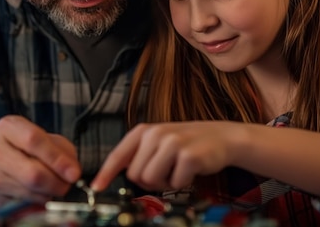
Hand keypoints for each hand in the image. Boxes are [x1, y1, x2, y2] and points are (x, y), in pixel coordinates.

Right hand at [0, 115, 80, 213]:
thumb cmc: (17, 149)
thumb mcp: (39, 138)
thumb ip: (60, 149)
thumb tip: (73, 170)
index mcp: (8, 127)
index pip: (34, 141)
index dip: (57, 159)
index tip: (74, 172)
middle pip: (33, 172)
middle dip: (57, 182)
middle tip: (68, 184)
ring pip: (31, 191)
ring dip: (50, 193)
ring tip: (55, 187)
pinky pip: (25, 203)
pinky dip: (40, 201)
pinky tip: (41, 194)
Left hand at [91, 121, 236, 191]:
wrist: (222, 137)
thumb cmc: (188, 143)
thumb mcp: (160, 142)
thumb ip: (140, 155)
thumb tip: (121, 175)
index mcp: (144, 131)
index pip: (118, 155)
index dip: (105, 173)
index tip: (96, 187)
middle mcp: (155, 134)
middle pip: (134, 175)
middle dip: (148, 180)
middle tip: (165, 171)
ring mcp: (171, 143)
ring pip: (151, 181)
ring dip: (165, 182)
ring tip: (177, 169)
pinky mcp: (187, 156)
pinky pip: (174, 183)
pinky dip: (182, 183)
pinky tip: (190, 170)